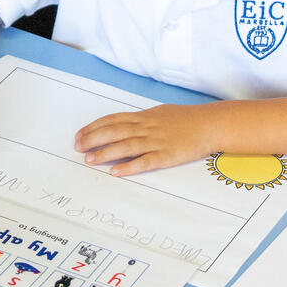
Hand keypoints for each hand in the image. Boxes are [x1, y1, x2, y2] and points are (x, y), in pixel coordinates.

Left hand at [74, 102, 213, 175]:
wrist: (209, 124)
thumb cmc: (184, 118)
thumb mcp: (158, 113)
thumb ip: (140, 120)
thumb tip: (122, 125)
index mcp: (143, 117)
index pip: (112, 120)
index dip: (93, 127)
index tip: (79, 135)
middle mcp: (146, 128)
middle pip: (114, 132)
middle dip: (93, 139)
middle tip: (77, 147)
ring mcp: (156, 142)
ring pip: (125, 146)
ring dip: (105, 153)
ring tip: (89, 160)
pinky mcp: (167, 156)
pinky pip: (145, 162)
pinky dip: (129, 167)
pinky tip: (116, 172)